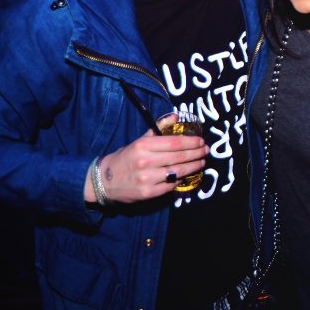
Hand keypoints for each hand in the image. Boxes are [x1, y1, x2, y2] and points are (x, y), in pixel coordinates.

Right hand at [84, 118, 207, 204]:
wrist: (104, 181)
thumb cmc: (125, 158)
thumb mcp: (139, 141)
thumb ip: (158, 129)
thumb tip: (176, 116)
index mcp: (143, 145)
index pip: (174, 142)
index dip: (191, 142)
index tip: (201, 141)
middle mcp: (145, 161)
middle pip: (179, 157)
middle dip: (196, 154)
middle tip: (206, 152)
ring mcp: (147, 178)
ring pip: (178, 172)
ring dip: (193, 167)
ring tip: (201, 163)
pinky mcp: (148, 193)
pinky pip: (170, 186)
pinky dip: (180, 181)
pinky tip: (185, 176)